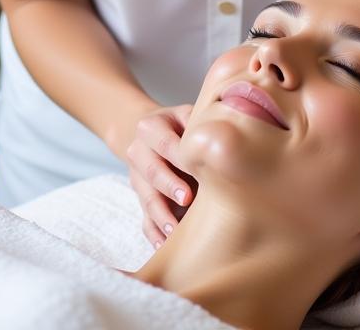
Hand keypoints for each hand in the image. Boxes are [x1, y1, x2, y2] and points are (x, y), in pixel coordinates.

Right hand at [125, 103, 196, 249]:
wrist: (149, 135)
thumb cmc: (178, 125)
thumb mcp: (186, 114)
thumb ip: (199, 122)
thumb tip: (222, 137)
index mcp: (150, 127)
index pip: (166, 143)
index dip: (180, 157)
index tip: (197, 170)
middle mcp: (139, 152)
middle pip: (152, 171)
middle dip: (169, 185)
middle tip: (187, 198)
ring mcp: (137, 178)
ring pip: (146, 198)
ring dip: (161, 214)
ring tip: (174, 229)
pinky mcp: (140, 200)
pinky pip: (144, 219)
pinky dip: (154, 233)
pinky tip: (163, 245)